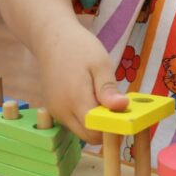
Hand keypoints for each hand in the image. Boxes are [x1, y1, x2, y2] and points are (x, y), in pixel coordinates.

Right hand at [35, 25, 127, 143]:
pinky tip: (91, 98)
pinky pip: (73, 123)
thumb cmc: (78, 47)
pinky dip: (85, 118)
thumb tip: (122, 107)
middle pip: (89, 136)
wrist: (50, 38)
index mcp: (75, 100)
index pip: (96, 132)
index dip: (113, 129)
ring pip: (81, 131)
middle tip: (117, 108)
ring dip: (95, 123)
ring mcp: (56, 112)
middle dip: (105, 129)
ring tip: (103, 99)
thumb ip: (108, 88)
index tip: (126, 117)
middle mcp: (62, 111)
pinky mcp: (54, 110)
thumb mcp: (100, 63)